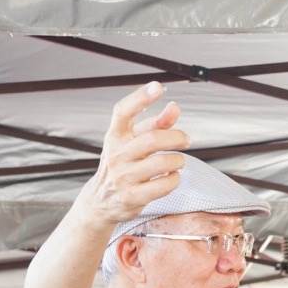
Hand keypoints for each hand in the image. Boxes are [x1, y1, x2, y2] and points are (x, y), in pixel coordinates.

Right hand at [84, 82, 190, 227]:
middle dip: (176, 138)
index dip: (140, 98)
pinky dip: (174, 179)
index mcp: (115, 136)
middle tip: (186, 140)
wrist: (101, 201)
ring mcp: (123, 177)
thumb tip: (174, 107)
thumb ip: (155, 124)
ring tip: (179, 161)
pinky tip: (172, 176)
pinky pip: (163, 185)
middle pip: (151, 139)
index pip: (123, 112)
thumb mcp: (132, 142)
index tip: (158, 86)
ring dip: (178, 160)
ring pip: (161, 163)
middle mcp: (117, 154)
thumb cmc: (123, 165)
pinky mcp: (132, 197)